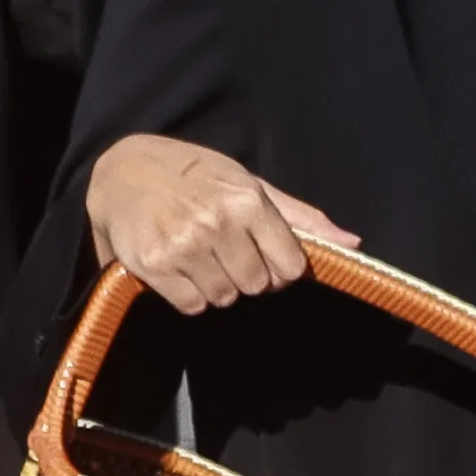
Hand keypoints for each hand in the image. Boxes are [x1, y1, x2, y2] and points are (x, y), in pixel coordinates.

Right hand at [85, 133, 356, 312]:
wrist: (122, 170)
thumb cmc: (195, 175)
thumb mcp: (249, 183)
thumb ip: (300, 218)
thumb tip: (352, 244)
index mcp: (248, 201)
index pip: (290, 267)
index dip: (280, 269)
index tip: (264, 257)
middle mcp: (217, 223)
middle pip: (257, 286)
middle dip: (246, 275)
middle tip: (224, 252)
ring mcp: (183, 246)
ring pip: (225, 298)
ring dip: (216, 285)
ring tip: (198, 254)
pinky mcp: (154, 266)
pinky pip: (192, 305)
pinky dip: (189, 294)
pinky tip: (178, 266)